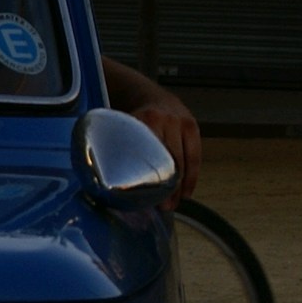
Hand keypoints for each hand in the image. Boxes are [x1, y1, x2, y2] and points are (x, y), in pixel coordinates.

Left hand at [102, 60, 199, 204]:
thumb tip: (105, 182)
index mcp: (141, 121)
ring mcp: (179, 122)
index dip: (150, 179)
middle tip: (164, 207)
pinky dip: (192, 176)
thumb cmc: (131, 121)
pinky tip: (186, 193)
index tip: (149, 199)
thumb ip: (116, 149)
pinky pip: (195, 156)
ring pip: (183, 160)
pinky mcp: (192, 126)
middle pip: (168, 160)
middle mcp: (162, 120)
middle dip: (168, 187)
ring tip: (174, 204)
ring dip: (181, 186)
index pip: (149, 155)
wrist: (151, 95)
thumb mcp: (120, 129)